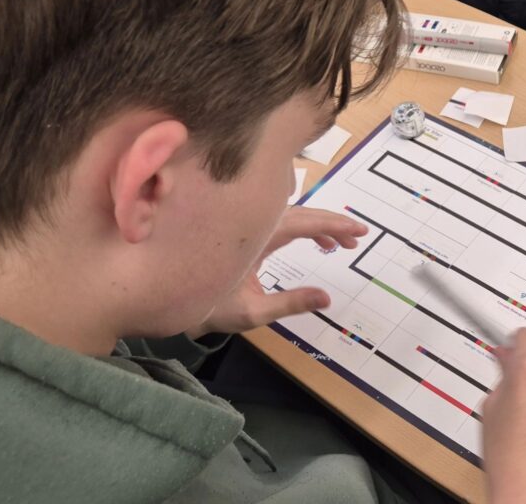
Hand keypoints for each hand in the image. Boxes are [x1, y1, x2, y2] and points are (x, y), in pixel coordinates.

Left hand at [186, 207, 367, 337]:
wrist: (167, 298)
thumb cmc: (207, 307)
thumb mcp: (251, 312)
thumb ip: (290, 304)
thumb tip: (326, 298)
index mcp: (255, 238)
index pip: (302, 222)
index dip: (333, 224)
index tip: (358, 231)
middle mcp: (252, 225)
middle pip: (300, 213)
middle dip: (332, 223)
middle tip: (357, 237)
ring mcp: (248, 226)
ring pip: (291, 215)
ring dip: (320, 225)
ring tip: (343, 243)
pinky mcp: (246, 232)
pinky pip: (281, 221)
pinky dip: (305, 228)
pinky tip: (319, 242)